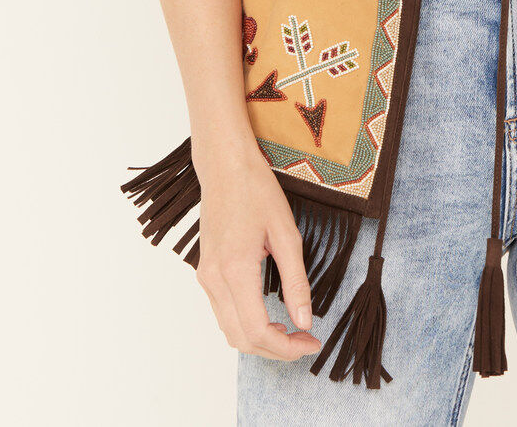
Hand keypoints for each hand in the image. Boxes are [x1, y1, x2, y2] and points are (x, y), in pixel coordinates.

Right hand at [193, 142, 321, 359]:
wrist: (224, 165)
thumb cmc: (256, 190)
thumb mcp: (286, 232)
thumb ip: (296, 280)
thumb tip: (305, 321)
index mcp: (235, 270)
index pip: (258, 330)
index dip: (286, 348)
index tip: (311, 343)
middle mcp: (214, 279)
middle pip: (241, 338)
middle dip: (275, 350)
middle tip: (305, 342)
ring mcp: (205, 276)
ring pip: (229, 329)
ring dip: (259, 340)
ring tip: (291, 332)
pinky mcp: (205, 271)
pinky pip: (223, 312)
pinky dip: (246, 324)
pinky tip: (269, 315)